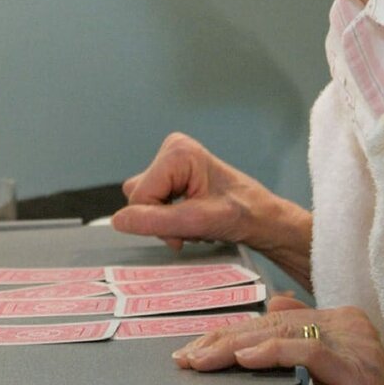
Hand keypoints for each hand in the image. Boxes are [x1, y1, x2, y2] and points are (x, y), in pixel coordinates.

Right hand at [111, 132, 311, 286]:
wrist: (265, 220)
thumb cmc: (244, 215)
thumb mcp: (198, 222)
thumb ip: (156, 221)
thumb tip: (118, 221)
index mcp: (178, 152)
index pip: (140, 194)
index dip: (156, 220)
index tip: (183, 233)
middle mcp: (172, 151)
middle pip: (140, 196)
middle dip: (161, 220)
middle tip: (191, 228)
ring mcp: (172, 163)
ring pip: (144, 201)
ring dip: (166, 221)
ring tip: (195, 224)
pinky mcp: (174, 176)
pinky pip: (153, 202)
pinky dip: (170, 218)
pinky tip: (192, 219)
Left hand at [173, 296, 383, 384]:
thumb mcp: (326, 374)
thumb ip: (303, 337)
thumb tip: (276, 302)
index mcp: (342, 320)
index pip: (274, 317)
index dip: (232, 331)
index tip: (197, 348)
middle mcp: (350, 324)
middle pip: (273, 322)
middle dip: (225, 340)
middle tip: (189, 356)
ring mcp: (356, 345)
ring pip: (284, 332)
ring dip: (236, 347)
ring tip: (205, 360)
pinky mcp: (358, 371)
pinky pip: (308, 351)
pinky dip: (272, 352)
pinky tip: (245, 359)